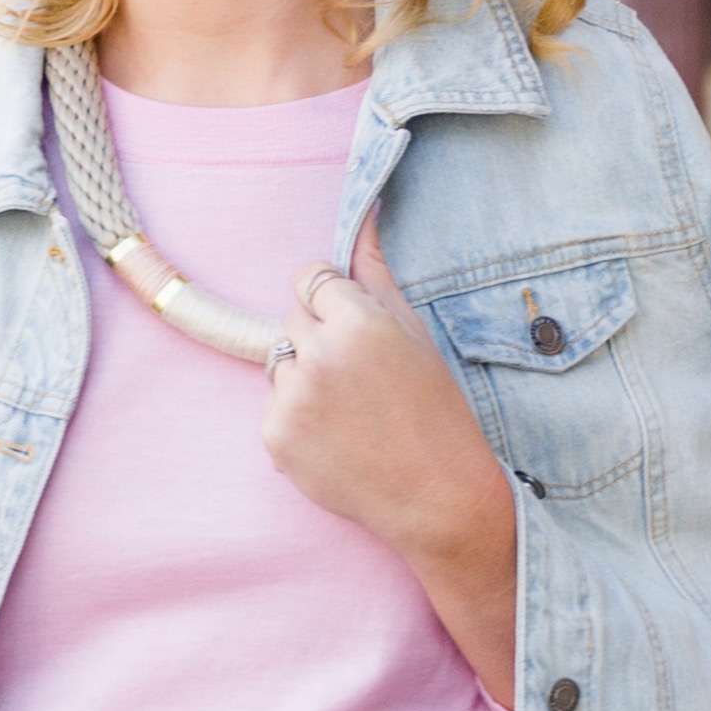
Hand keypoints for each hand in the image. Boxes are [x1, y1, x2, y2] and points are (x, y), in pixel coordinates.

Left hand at [261, 214, 518, 700]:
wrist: (436, 495)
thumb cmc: (436, 409)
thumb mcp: (414, 332)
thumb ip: (377, 273)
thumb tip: (363, 214)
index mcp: (357, 320)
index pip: (311, 278)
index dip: (334, 301)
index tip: (355, 328)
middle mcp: (317, 355)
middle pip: (292, 317)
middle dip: (319, 337)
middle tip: (362, 377)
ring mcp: (291, 399)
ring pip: (279, 361)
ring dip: (305, 376)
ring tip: (351, 409)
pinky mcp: (274, 437)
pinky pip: (274, 407)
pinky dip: (297, 418)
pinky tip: (337, 437)